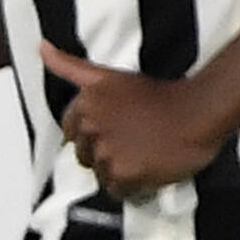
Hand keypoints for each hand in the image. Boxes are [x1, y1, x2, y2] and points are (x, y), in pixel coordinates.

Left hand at [41, 41, 228, 197]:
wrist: (197, 112)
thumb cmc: (160, 94)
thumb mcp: (108, 75)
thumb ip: (70, 65)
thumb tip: (42, 48)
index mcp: (84, 103)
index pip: (70, 130)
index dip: (92, 133)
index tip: (112, 131)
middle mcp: (89, 126)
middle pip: (83, 154)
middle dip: (103, 152)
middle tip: (131, 143)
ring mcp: (105, 151)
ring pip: (99, 173)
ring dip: (118, 170)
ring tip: (142, 155)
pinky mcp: (122, 173)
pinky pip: (115, 191)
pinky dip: (129, 187)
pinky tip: (145, 171)